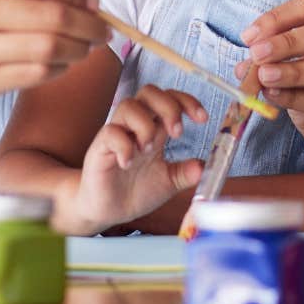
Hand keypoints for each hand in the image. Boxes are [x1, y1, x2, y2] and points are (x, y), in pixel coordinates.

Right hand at [68, 86, 207, 233]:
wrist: (108, 211)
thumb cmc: (135, 191)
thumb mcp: (168, 183)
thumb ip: (185, 173)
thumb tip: (203, 167)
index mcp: (155, 130)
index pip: (170, 99)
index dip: (186, 101)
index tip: (202, 118)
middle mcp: (136, 127)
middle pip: (149, 93)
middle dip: (168, 106)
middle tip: (177, 132)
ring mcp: (117, 135)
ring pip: (129, 106)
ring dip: (145, 125)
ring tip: (148, 149)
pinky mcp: (100, 148)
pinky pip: (110, 133)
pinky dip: (123, 146)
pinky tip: (128, 164)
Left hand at [236, 0, 303, 166]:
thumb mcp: (295, 71)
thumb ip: (273, 61)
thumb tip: (246, 61)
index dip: (279, 18)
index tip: (250, 36)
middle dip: (289, 41)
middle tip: (257, 53)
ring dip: (295, 70)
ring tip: (265, 76)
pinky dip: (299, 97)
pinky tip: (276, 96)